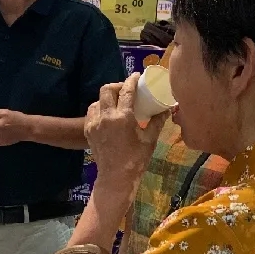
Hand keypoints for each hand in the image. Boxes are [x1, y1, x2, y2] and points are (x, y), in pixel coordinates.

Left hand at [85, 74, 168, 192]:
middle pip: (107, 89)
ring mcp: (94, 123)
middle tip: (126, 89)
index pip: (126, 91)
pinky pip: (92, 112)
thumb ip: (157, 121)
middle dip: (117, 86)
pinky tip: (107, 114)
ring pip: (97, 100)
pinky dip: (99, 109)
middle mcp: (106, 117)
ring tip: (116, 102)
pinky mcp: (88, 130)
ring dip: (107, 98)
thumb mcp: (150, 139)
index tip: (137, 76)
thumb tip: (166, 108)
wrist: (116, 177)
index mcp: (123, 117)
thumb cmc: (136, 159)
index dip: (131, 80)